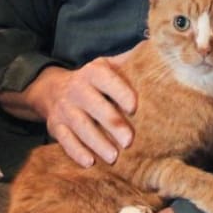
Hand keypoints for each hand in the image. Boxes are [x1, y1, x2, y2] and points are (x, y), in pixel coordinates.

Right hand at [32, 52, 136, 166]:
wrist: (53, 89)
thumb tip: (159, 50)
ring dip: (97, 142)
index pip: (106, 80)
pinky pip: (65, 140)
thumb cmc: (92, 81)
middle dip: (112, 124)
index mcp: (93, 72)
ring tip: (113, 157)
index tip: (135, 107)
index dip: (120, 92)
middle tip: (129, 141)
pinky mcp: (55, 126)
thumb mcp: (106, 66)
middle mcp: (77, 89)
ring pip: (80, 126)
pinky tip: (90, 162)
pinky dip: (76, 152)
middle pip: (94, 107)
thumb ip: (129, 62)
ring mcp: (64, 109)